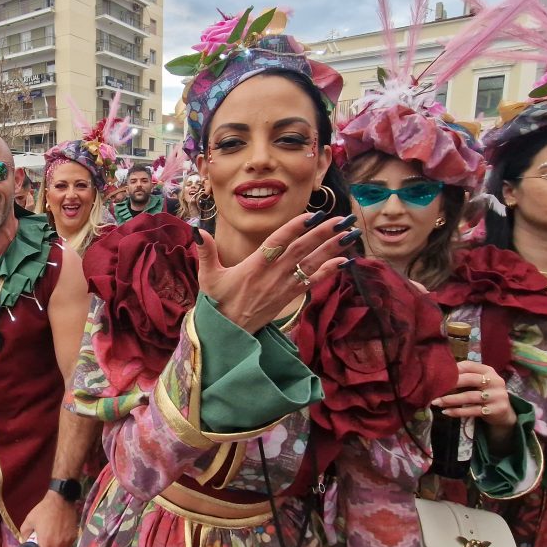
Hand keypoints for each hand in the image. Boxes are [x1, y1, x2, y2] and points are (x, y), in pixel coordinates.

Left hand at [19, 492, 77, 546]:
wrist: (61, 499)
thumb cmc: (44, 509)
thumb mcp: (29, 520)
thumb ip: (25, 533)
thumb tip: (25, 541)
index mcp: (46, 542)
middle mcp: (58, 545)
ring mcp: (67, 541)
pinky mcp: (74, 536)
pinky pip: (68, 546)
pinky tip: (60, 540)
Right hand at [194, 212, 355, 333]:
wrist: (228, 332)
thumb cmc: (216, 301)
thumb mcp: (208, 276)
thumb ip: (206, 251)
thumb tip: (196, 230)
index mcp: (254, 266)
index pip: (278, 242)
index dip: (296, 228)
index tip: (313, 215)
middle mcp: (272, 275)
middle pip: (301, 250)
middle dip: (323, 233)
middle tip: (343, 219)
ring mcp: (283, 287)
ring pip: (311, 264)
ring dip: (332, 249)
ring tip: (349, 234)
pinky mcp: (288, 298)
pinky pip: (312, 282)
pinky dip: (328, 272)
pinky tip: (344, 261)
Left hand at [431, 361, 516, 427]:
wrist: (504, 412)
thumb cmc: (485, 393)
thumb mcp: (479, 382)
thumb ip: (465, 376)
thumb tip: (439, 374)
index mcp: (488, 371)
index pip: (469, 366)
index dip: (453, 369)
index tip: (437, 374)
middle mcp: (495, 381)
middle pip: (470, 379)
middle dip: (451, 384)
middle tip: (435, 388)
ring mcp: (497, 395)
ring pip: (469, 396)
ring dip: (450, 400)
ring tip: (436, 402)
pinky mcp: (496, 409)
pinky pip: (473, 410)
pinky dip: (458, 412)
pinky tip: (446, 412)